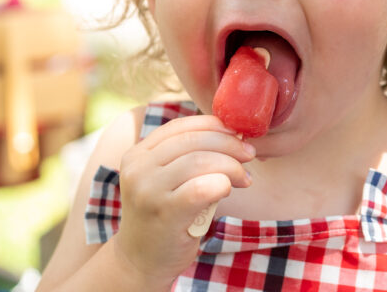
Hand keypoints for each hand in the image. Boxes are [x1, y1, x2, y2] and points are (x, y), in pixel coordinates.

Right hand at [109, 114, 254, 283]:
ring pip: (201, 161)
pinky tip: (228, 190)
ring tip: (244, 178)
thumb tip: (233, 134)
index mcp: (138, 154)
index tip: (237, 134)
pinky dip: (223, 184)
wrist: (141, 260)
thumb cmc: (164, 216)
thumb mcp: (166, 180)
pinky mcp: (164, 212)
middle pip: (194, 140)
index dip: (215, 125)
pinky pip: (202, 187)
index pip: (181, 126)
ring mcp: (148, 190)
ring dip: (231, 166)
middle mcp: (138, 168)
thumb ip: (188, 156)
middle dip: (230, 144)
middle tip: (249, 155)